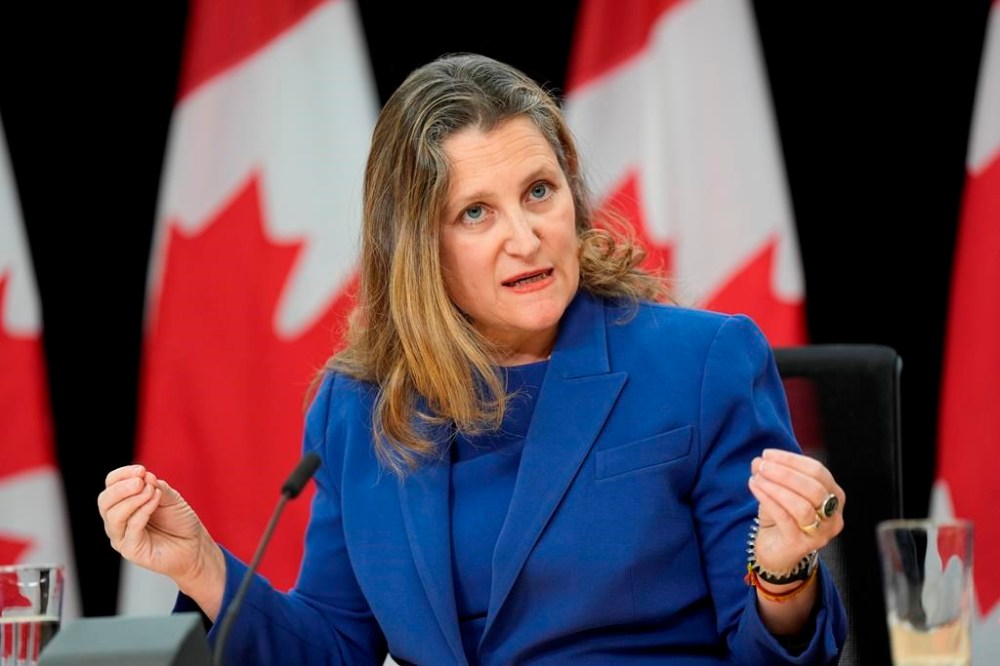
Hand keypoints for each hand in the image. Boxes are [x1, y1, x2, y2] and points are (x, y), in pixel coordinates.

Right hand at [97, 465, 224, 615]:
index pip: (111, 485)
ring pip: (114, 515)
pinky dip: (143, 511)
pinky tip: (156, 501)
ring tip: (152, 491)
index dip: (122, 475)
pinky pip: (131, 528)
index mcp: (123, 503)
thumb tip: (145, 476)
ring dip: (133, 499)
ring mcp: (122, 536)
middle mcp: (118, 520)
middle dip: (122, 488)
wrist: (194, 545)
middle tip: (141, 481)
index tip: (141, 469)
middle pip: (105, 501)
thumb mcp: (170, 497)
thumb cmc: (180, 521)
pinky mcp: (131, 550)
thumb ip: (157, 486)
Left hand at [747, 448, 845, 572]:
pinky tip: (755, 488)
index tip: (767, 454)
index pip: (817, 471)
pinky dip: (769, 500)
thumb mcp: (779, 491)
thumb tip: (758, 461)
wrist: (775, 551)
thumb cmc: (782, 517)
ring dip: (776, 487)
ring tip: (756, 477)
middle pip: (813, 488)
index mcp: (834, 495)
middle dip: (784, 473)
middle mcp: (833, 516)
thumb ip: (772, 474)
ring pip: (801, 506)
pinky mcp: (801, 544)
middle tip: (761, 465)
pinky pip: (785, 519)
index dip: (791, 460)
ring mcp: (820, 533)